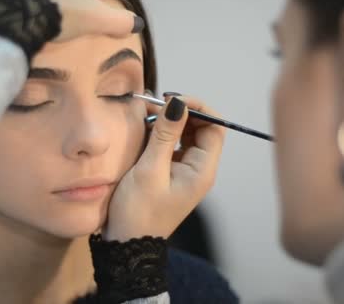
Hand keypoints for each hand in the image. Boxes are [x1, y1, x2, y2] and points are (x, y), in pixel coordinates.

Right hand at [104, 95, 225, 241]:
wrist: (127, 244)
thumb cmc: (138, 211)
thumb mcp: (150, 169)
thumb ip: (165, 135)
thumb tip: (178, 103)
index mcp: (202, 170)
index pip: (215, 127)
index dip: (198, 108)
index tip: (173, 99)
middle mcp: (198, 169)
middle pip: (202, 128)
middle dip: (182, 111)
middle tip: (156, 103)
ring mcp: (184, 170)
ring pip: (186, 134)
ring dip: (170, 120)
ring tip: (147, 112)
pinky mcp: (170, 172)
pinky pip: (173, 144)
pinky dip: (162, 132)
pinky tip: (145, 127)